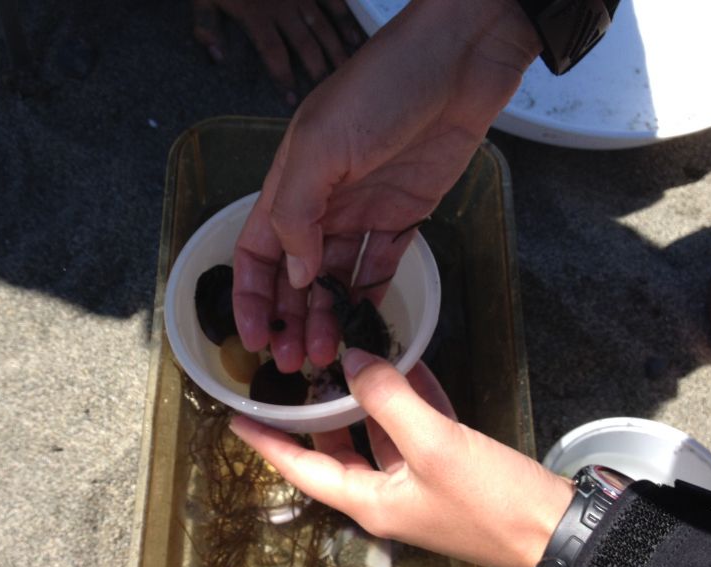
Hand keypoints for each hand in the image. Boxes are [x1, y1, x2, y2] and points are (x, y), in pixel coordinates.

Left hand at [191, 0, 362, 104]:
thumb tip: (216, 57)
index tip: (291, 99)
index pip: (273, 54)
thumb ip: (206, 24)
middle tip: (329, 91)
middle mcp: (282, 8)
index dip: (284, 78)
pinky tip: (353, 36)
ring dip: (335, 49)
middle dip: (317, 70)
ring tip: (345, 70)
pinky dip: (344, 18)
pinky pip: (332, 0)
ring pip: (322, 26)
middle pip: (304, 45)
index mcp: (256, 16)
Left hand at [228, 349, 571, 566]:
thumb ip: (389, 399)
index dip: (268, 443)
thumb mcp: (434, 444)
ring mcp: (418, 484)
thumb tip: (353, 358)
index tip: (235, 418)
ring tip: (349, 357)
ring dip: (368, 399)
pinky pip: (416, 431)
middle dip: (320, 412)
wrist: (555, 532)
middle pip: (337, 449)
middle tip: (302, 371)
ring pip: (378, 435)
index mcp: (369, 500)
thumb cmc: (488, 500)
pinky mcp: (448, 470)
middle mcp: (386, 495)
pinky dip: (409, 400)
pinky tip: (407, 364)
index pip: (302, 469)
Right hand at [231, 0, 540, 372]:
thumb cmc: (383, 86)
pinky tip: (365, 328)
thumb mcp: (321, 145)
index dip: (249, 296)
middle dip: (289, 320)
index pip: (255, 250)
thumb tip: (296, 275)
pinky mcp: (405, 216)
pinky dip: (370, 298)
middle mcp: (322, 202)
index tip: (252, 338)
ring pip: (336, 280)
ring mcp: (364, 211)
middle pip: (295, 276)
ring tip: (329, 355)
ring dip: (328, 318)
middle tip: (294, 362)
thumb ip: (296, 213)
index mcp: (291, 182)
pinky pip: (381, 266)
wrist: (461, 59)